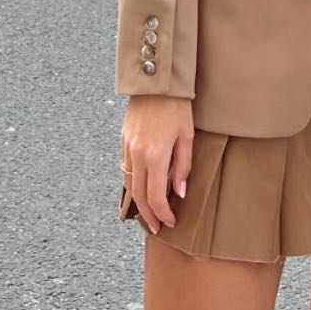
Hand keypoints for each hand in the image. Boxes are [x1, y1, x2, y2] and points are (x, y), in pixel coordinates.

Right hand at [121, 95, 193, 234]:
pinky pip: (126, 169)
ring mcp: (127, 148)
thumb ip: (183, 167)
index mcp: (155, 155)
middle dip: (148, 215)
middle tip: (157, 228)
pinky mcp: (124, 141)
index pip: (155, 196)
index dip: (162, 213)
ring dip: (138, 202)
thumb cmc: (176, 107)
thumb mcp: (187, 136)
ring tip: (149, 214)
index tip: (170, 223)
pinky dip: (133, 184)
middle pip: (138, 195)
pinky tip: (142, 189)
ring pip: (129, 184)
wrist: (154, 82)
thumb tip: (179, 193)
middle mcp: (137, 154)